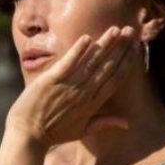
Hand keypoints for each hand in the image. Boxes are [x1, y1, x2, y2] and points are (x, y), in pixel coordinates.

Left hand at [6, 26, 138, 147]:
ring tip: (116, 29)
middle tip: (132, 30)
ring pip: (91, 62)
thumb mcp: (82, 130)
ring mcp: (68, 86)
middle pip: (108, 67)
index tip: (136, 46)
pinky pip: (67, 64)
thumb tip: (127, 123)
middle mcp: (84, 93)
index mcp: (93, 104)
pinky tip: (87, 38)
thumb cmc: (54, 134)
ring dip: (105, 44)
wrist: (28, 136)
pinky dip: (77, 51)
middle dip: (121, 48)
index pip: (116, 79)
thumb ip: (104, 122)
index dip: (127, 61)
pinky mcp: (50, 80)